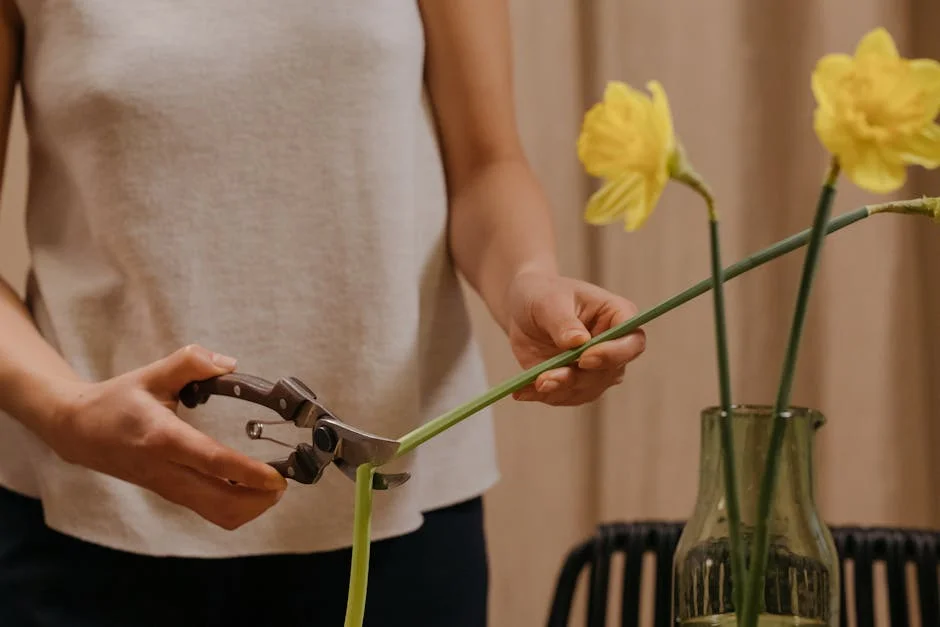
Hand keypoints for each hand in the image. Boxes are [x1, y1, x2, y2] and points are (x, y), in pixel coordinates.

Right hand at [41, 345, 287, 529]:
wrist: (78, 431)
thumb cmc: (117, 401)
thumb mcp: (151, 374)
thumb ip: (190, 363)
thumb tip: (228, 364)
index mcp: (162, 437)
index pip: (211, 461)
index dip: (247, 472)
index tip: (276, 477)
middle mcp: (166, 470)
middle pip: (220, 503)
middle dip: (258, 500)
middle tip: (284, 483)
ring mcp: (168, 487)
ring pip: (216, 514)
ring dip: (250, 507)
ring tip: (272, 487)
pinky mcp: (170, 494)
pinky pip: (208, 511)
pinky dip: (236, 506)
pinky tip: (251, 488)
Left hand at [505, 270, 645, 405]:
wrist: (524, 308)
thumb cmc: (544, 294)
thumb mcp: (549, 301)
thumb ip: (564, 322)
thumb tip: (578, 342)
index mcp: (618, 317)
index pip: (632, 342)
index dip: (614, 354)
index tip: (585, 357)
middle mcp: (614, 348)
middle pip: (609, 373)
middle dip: (577, 378)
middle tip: (546, 378)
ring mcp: (596, 370)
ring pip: (587, 389)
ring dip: (559, 390)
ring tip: (532, 383)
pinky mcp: (575, 384)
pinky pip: (563, 396)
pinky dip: (543, 395)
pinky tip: (522, 391)